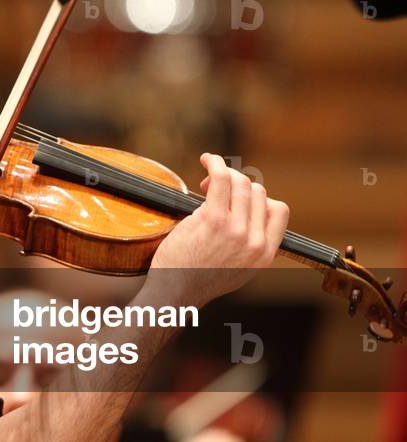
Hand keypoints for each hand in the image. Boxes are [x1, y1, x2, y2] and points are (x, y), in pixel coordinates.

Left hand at [146, 153, 289, 307]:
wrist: (174, 293)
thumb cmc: (196, 278)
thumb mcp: (236, 268)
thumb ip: (247, 245)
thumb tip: (247, 214)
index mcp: (265, 255)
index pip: (279, 210)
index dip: (259, 197)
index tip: (237, 198)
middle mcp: (255, 243)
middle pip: (258, 192)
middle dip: (237, 183)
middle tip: (212, 189)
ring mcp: (236, 231)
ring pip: (242, 183)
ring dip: (225, 171)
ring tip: (208, 175)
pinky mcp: (213, 221)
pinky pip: (221, 180)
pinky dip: (215, 164)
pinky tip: (207, 160)